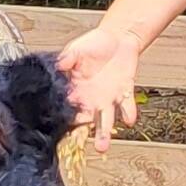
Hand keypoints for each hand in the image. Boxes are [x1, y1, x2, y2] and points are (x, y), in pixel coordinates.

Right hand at [55, 25, 141, 152]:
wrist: (118, 38)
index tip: (64, 124)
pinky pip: (127, 106)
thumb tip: (57, 64)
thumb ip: (67, 58)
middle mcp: (90, 98)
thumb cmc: (94, 44)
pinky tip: (128, 120)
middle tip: (78, 145)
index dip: (66, 116)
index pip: (67, 107)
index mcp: (74, 89)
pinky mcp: (124, 93)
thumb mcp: (76, 49)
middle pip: (85, 121)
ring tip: (101, 147)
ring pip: (105, 121)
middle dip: (82, 134)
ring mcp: (107, 99)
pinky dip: (128, 113)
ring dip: (104, 134)